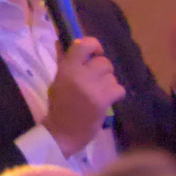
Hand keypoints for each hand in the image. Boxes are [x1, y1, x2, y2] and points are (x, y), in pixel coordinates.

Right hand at [44, 37, 124, 155]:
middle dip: (102, 71)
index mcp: (67, 68)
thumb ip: (63, 61)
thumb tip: (62, 41)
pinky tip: (106, 100)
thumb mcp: (57, 81)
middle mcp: (80, 75)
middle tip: (95, 82)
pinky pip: (118, 89)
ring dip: (108, 84)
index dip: (94, 45)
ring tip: (98, 94)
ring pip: (112, 76)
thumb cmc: (59, 106)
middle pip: (103, 61)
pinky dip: (115, 94)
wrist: (61, 133)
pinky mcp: (102, 101)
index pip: (84, 44)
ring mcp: (92, 88)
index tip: (94, 53)